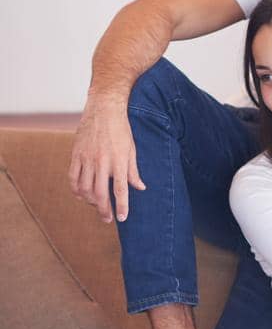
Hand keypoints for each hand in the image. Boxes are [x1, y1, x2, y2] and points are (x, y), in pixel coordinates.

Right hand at [69, 96, 144, 222]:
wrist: (103, 108)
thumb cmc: (121, 129)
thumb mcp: (132, 150)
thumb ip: (134, 171)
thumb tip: (141, 188)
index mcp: (118, 161)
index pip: (121, 190)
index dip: (122, 207)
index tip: (122, 218)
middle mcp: (102, 162)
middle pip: (100, 194)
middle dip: (104, 210)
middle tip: (108, 219)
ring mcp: (87, 158)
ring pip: (85, 188)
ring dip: (90, 202)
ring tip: (97, 206)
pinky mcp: (76, 154)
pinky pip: (73, 177)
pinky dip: (76, 190)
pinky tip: (82, 195)